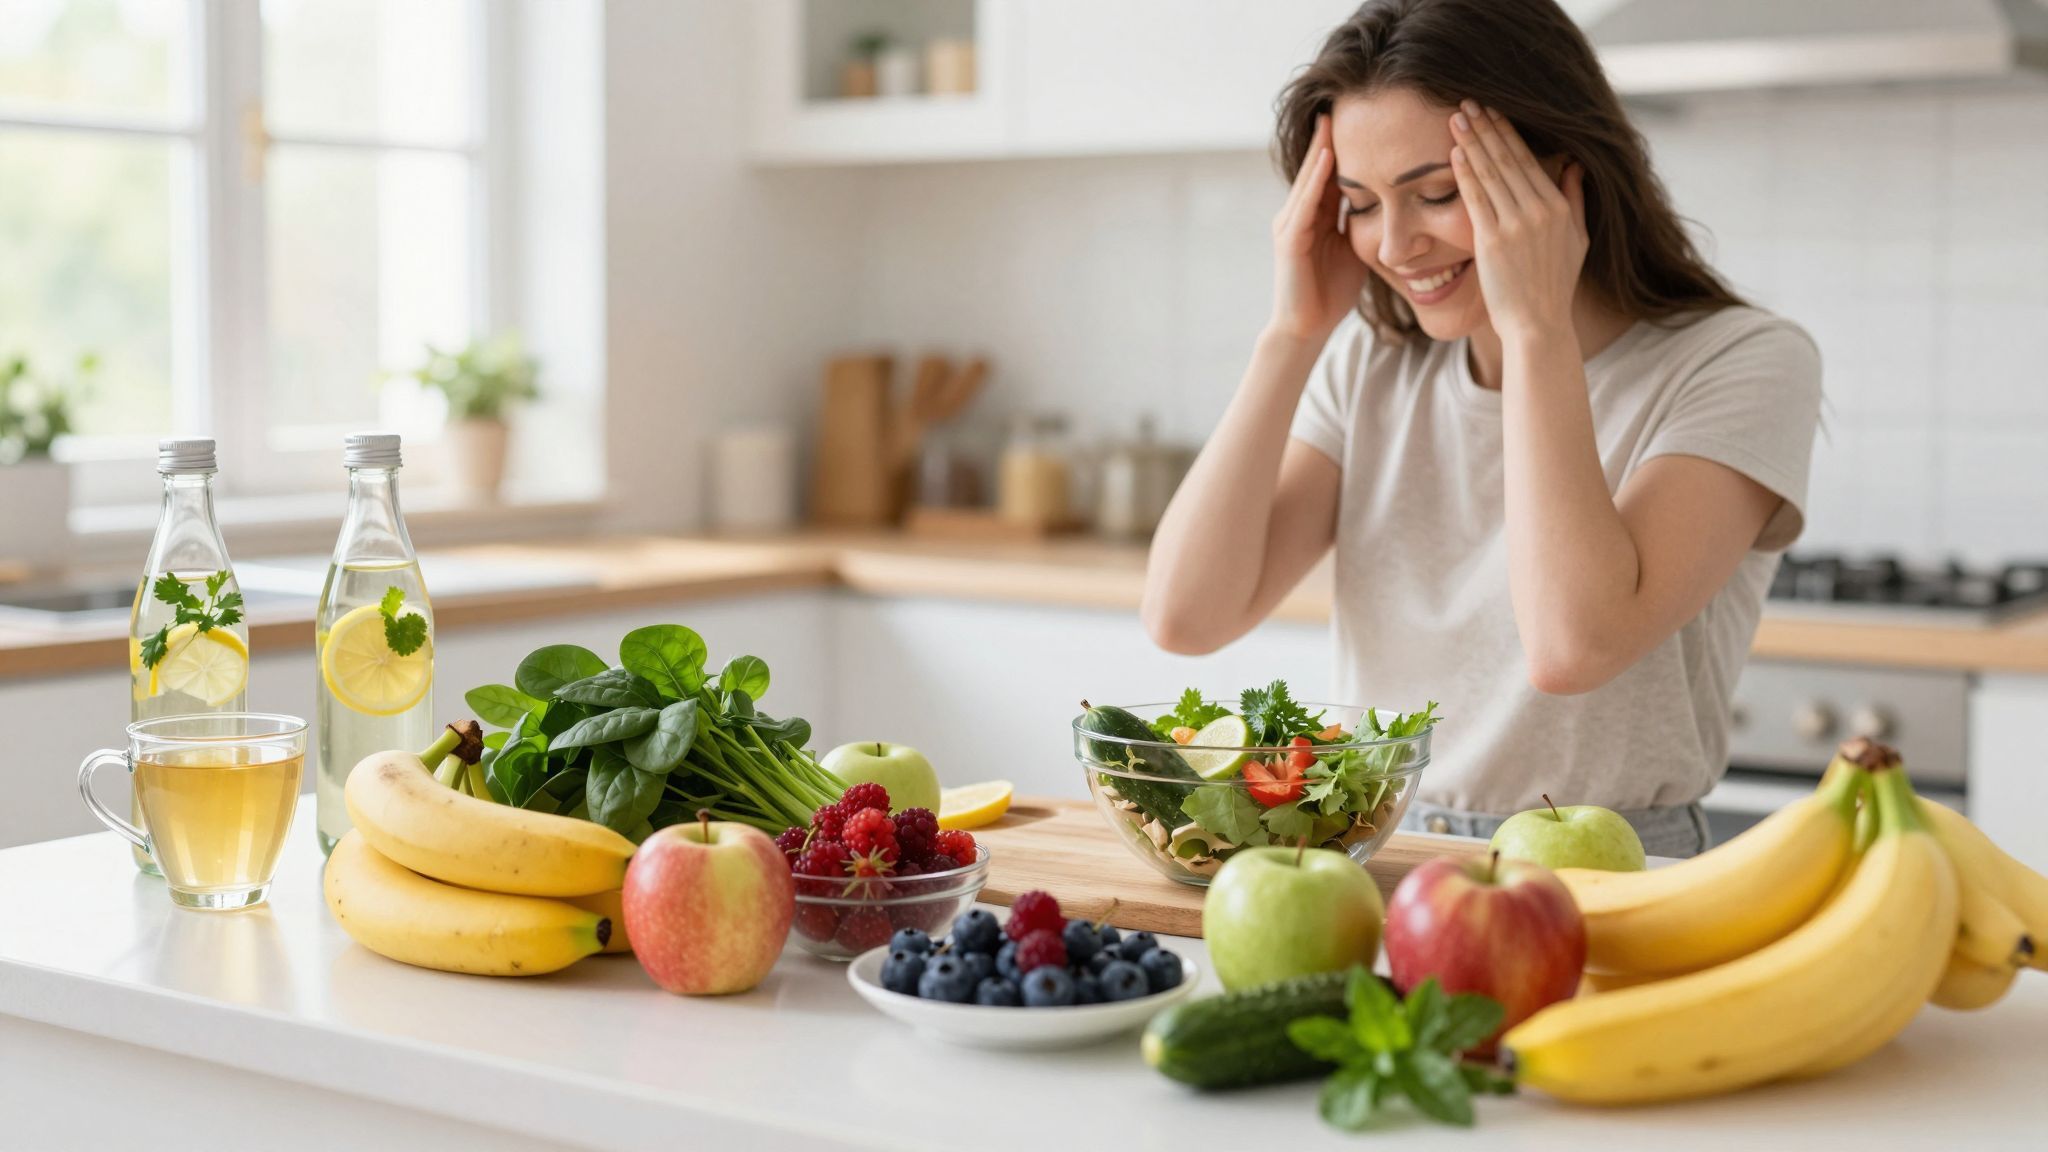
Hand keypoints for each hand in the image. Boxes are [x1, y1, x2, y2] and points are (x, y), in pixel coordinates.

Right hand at [1268, 113, 1369, 344]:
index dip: (1346, 145)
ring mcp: (1291, 226)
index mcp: (1315, 216)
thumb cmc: (1331, 293)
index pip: (1331, 172)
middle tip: (1345, 101)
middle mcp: (1298, 214)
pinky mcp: (1290, 241)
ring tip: (1334, 119)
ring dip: (1322, 149)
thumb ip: (1364, 224)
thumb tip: (1391, 204)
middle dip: (1329, 136)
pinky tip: (1330, 158)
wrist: (1307, 328)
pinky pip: (1305, 204)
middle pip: (1317, 167)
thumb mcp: (1355, 250)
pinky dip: (1317, 180)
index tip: (1364, 117)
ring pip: (1309, 179)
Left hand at [1449, 102, 1586, 340]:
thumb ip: (1574, 200)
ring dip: (1471, 142)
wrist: (1538, 324)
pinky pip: (1475, 199)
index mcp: (1557, 206)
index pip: (1527, 159)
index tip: (1492, 110)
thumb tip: (1574, 165)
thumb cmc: (1554, 286)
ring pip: (1490, 173)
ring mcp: (1515, 225)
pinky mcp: (1492, 241)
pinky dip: (1465, 173)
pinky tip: (1455, 152)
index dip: (1507, 132)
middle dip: (1485, 127)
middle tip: (1467, 101)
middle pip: (1506, 158)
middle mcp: (1538, 211)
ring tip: (1456, 118)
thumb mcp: (1577, 240)